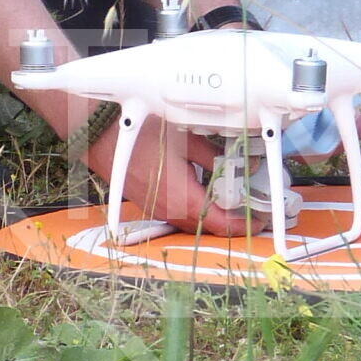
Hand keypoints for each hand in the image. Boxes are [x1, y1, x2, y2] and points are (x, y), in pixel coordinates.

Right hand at [86, 117, 235, 231]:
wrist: (101, 134)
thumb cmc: (141, 133)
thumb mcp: (187, 140)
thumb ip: (218, 155)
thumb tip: (243, 162)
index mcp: (184, 199)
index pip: (221, 223)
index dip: (244, 225)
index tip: (259, 222)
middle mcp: (169, 211)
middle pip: (207, 227)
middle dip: (229, 222)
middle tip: (248, 211)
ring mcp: (156, 208)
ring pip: (190, 221)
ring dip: (210, 216)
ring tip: (226, 201)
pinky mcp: (147, 201)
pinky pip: (175, 213)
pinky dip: (192, 209)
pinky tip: (198, 192)